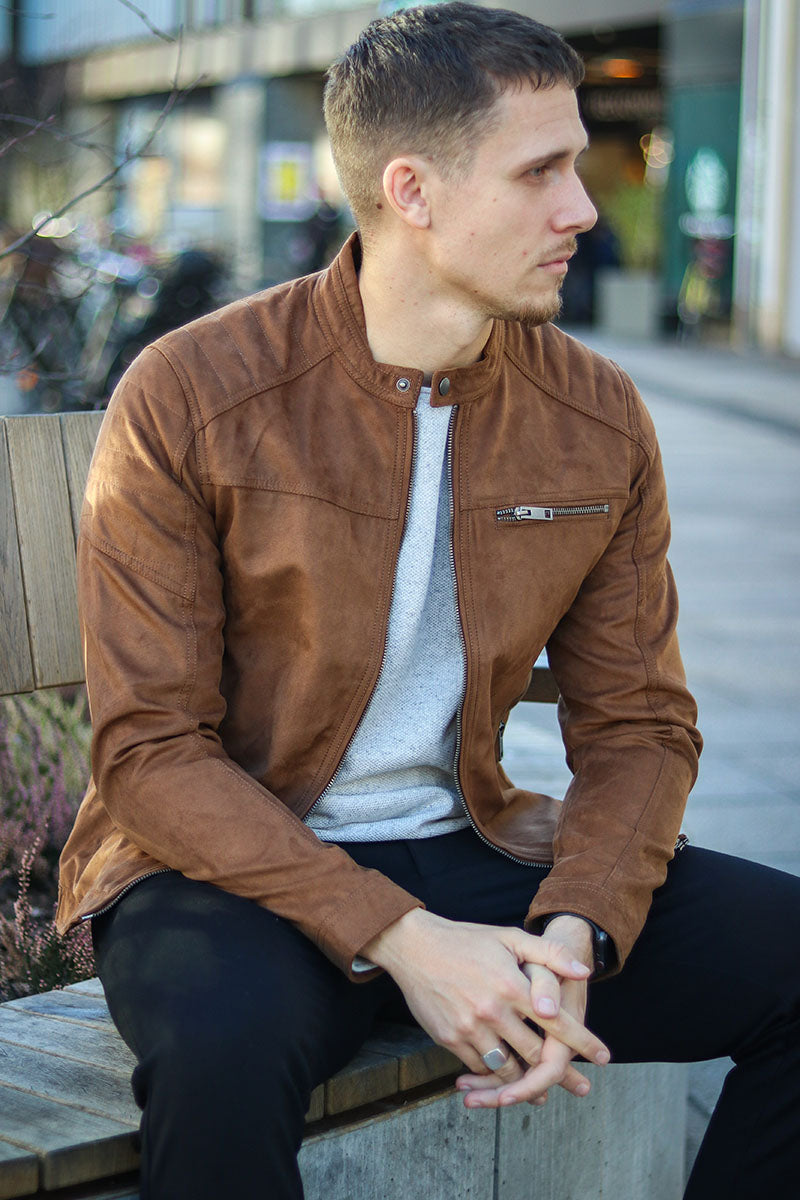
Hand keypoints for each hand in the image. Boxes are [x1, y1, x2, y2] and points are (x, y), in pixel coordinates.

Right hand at [454, 914, 607, 1107]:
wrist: (415, 947)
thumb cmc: (466, 940)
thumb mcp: (509, 938)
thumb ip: (549, 954)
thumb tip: (583, 971)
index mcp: (510, 985)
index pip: (556, 1021)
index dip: (583, 1042)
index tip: (604, 1057)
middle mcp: (492, 1011)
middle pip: (535, 1053)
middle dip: (561, 1073)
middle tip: (580, 1086)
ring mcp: (469, 1028)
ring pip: (508, 1068)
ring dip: (527, 1082)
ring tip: (543, 1091)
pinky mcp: (449, 1039)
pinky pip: (480, 1067)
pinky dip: (496, 1075)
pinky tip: (507, 1078)